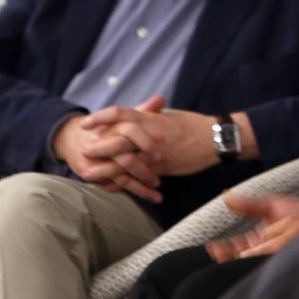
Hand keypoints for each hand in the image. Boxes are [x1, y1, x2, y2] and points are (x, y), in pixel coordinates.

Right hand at [51, 95, 166, 202]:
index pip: (131, 132)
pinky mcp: (90, 173)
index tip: (161, 156)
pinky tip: (149, 196)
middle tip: (160, 180)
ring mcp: (95, 159)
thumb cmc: (106, 127)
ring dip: (141, 186)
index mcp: (112, 125)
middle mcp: (102, 141)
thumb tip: (161, 98)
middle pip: (126, 159)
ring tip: (158, 192)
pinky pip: (114, 184)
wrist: (72, 136)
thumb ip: (143, 110)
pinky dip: (133, 190)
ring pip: (121, 176)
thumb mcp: (122, 118)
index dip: (147, 144)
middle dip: (144, 170)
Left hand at [79, 97, 218, 176]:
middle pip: (117, 139)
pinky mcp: (161, 169)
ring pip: (125, 162)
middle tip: (83, 150)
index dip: (101, 118)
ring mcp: (155, 153)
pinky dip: (122, 183)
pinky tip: (110, 186)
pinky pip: (137, 177)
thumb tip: (137, 112)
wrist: (215, 140)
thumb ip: (151, 114)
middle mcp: (150, 134)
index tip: (86, 123)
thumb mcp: (170, 115)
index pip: (120, 114)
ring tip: (88, 173)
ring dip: (105, 168)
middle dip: (98, 146)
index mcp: (151, 118)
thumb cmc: (194, 124)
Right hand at [206, 193, 298, 261]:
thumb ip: (249, 204)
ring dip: (238, 263)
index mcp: (260, 241)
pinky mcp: (282, 266)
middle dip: (226, 258)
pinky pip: (266, 271)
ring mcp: (272, 261)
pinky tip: (250, 261)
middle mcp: (264, 253)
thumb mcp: (273, 205)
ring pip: (249, 266)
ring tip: (231, 257)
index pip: (235, 248)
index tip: (213, 247)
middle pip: (238, 261)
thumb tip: (226, 195)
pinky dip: (256, 265)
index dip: (223, 249)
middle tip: (218, 253)